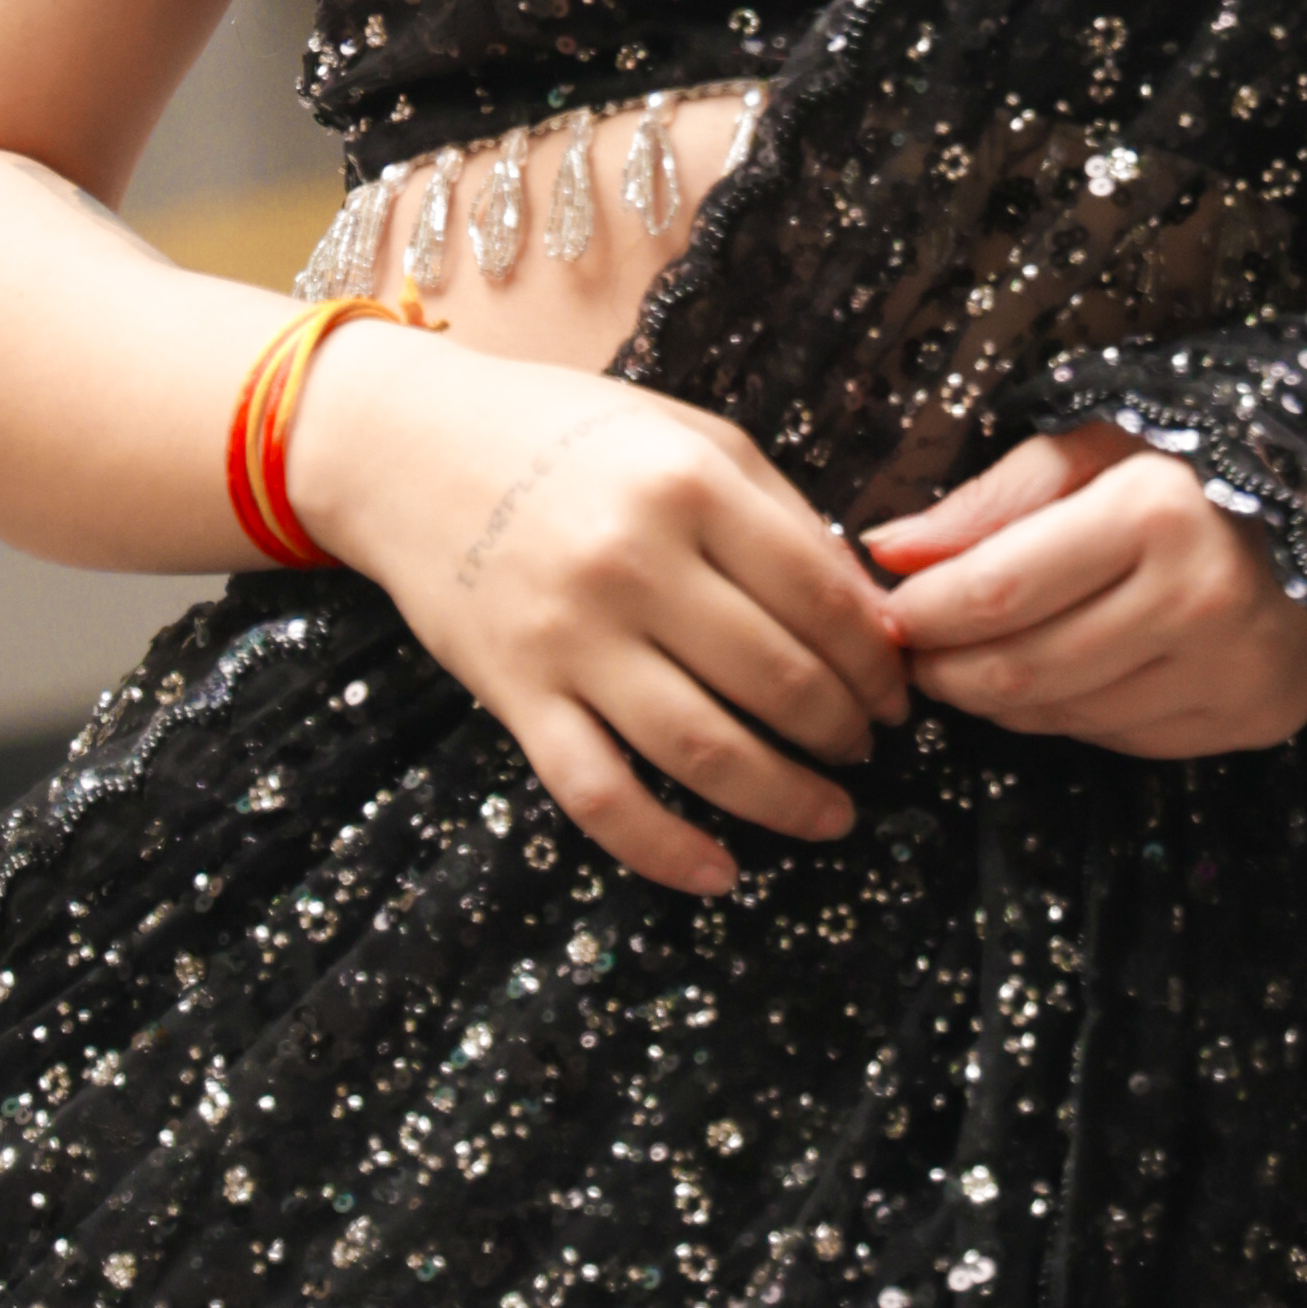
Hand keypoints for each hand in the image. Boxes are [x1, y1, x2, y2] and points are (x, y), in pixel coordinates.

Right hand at [291, 330, 907, 899]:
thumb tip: (870, 615)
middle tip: (867, 747)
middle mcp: (633, 563)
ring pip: (704, 751)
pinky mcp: (516, 696)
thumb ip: (781, 515)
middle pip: (777, 679)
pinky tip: (721, 873)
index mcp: (690, 485)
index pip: (822, 598)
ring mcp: (569, 638)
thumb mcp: (688, 437)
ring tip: (830, 814)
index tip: (899, 692)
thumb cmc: (565, 434)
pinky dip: (666, 850)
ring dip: (786, 798)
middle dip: (844, 730)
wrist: (407, 448)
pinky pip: (599, 797)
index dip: (877, 661)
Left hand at [865, 423, 1306, 757]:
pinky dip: (1066, 714)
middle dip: (946, 668)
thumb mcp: (1096, 449)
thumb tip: (888, 553)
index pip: (1001, 590)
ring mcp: (1228, 672)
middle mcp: (1198, 601)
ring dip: (997, 697)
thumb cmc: (1199, 468)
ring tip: (976, 660)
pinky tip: (1058, 675)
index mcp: (1156, 513)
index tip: (887, 612)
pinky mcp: (1247, 721)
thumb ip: (990, 502)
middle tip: (915, 652)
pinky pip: (1118, 737)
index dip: (925, 613)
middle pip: (1022, 667)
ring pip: (1064, 714)